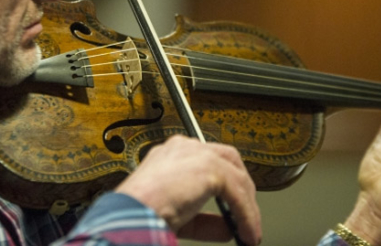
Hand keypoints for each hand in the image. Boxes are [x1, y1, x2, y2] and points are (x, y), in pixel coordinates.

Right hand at [115, 135, 261, 244]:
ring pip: (236, 176)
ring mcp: (197, 154)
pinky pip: (238, 192)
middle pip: (228, 159)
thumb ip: (204, 219)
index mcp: (172, 154)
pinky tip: (247, 233)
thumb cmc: (141, 214)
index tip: (231, 209)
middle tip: (247, 215)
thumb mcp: (179, 215)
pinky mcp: (209, 167)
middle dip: (242, 188)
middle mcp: (185, 148)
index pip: (207, 161)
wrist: (130, 215)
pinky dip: (246, 215)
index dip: (224, 185)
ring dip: (247, 206)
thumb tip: (228, 228)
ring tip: (250, 231)